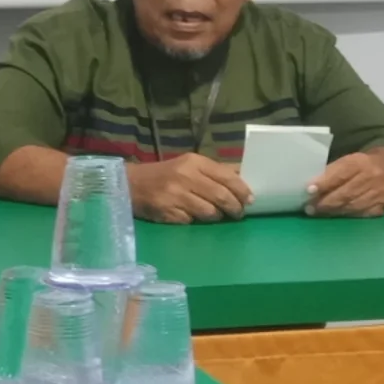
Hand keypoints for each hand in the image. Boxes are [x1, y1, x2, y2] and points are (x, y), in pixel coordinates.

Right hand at [129, 155, 250, 224]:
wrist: (132, 184)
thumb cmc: (166, 174)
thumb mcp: (189, 165)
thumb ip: (213, 171)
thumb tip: (242, 177)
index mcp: (194, 162)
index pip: (226, 176)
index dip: (241, 190)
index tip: (251, 200)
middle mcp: (186, 177)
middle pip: (220, 196)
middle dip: (235, 207)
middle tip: (239, 214)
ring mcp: (176, 195)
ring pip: (209, 212)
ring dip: (217, 217)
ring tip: (218, 216)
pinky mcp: (168, 213)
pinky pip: (191, 221)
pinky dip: (196, 221)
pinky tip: (193, 217)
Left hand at [302, 153, 383, 217]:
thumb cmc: (361, 166)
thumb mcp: (348, 161)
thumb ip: (332, 172)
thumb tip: (311, 186)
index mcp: (360, 161)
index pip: (340, 172)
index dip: (324, 182)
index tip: (309, 190)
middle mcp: (371, 177)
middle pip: (345, 193)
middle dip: (325, 201)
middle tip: (309, 207)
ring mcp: (377, 194)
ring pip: (350, 206)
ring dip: (332, 211)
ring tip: (317, 212)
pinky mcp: (380, 208)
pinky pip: (359, 214)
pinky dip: (344, 216)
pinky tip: (334, 216)